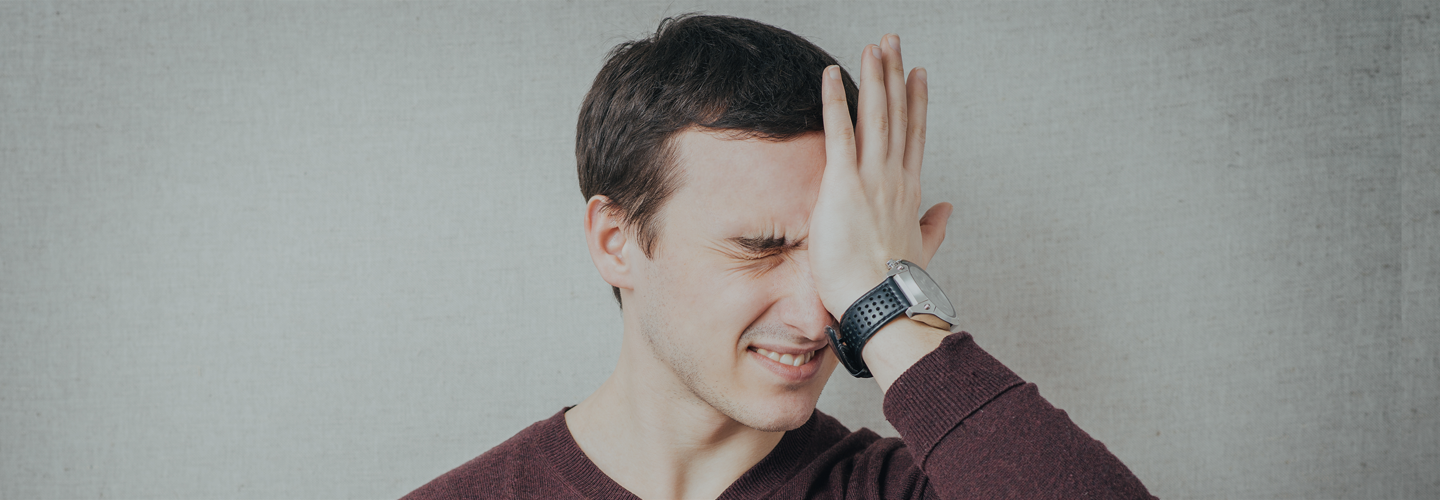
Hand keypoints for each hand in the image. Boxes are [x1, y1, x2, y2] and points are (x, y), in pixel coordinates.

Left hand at [809, 34, 952, 318]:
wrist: (881, 303)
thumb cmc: (895, 285)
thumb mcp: (920, 250)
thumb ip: (932, 226)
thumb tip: (946, 211)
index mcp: (909, 192)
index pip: (914, 136)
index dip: (915, 102)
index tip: (917, 74)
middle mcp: (895, 178)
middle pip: (897, 115)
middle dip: (894, 75)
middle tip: (893, 43)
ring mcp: (872, 178)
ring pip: (876, 115)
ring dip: (874, 77)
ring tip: (873, 46)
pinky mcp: (844, 184)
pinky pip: (839, 132)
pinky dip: (834, 101)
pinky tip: (829, 75)